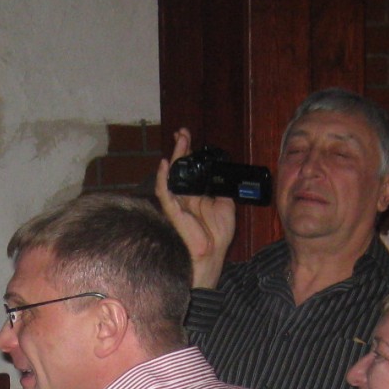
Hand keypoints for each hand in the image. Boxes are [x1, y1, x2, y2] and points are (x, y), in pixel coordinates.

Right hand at [153, 127, 236, 288]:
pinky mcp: (173, 213)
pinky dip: (163, 179)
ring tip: (178, 140)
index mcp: (196, 195)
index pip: (191, 169)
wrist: (212, 257)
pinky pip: (165, 194)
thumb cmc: (217, 236)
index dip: (189, 153)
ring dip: (175, 157)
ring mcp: (177, 204)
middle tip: (181, 132)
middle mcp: (184, 197)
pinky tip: (164, 166)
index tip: (189, 137)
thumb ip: (221, 189)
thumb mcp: (226, 206)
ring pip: (172, 176)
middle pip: (180, 168)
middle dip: (181, 149)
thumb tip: (220, 174)